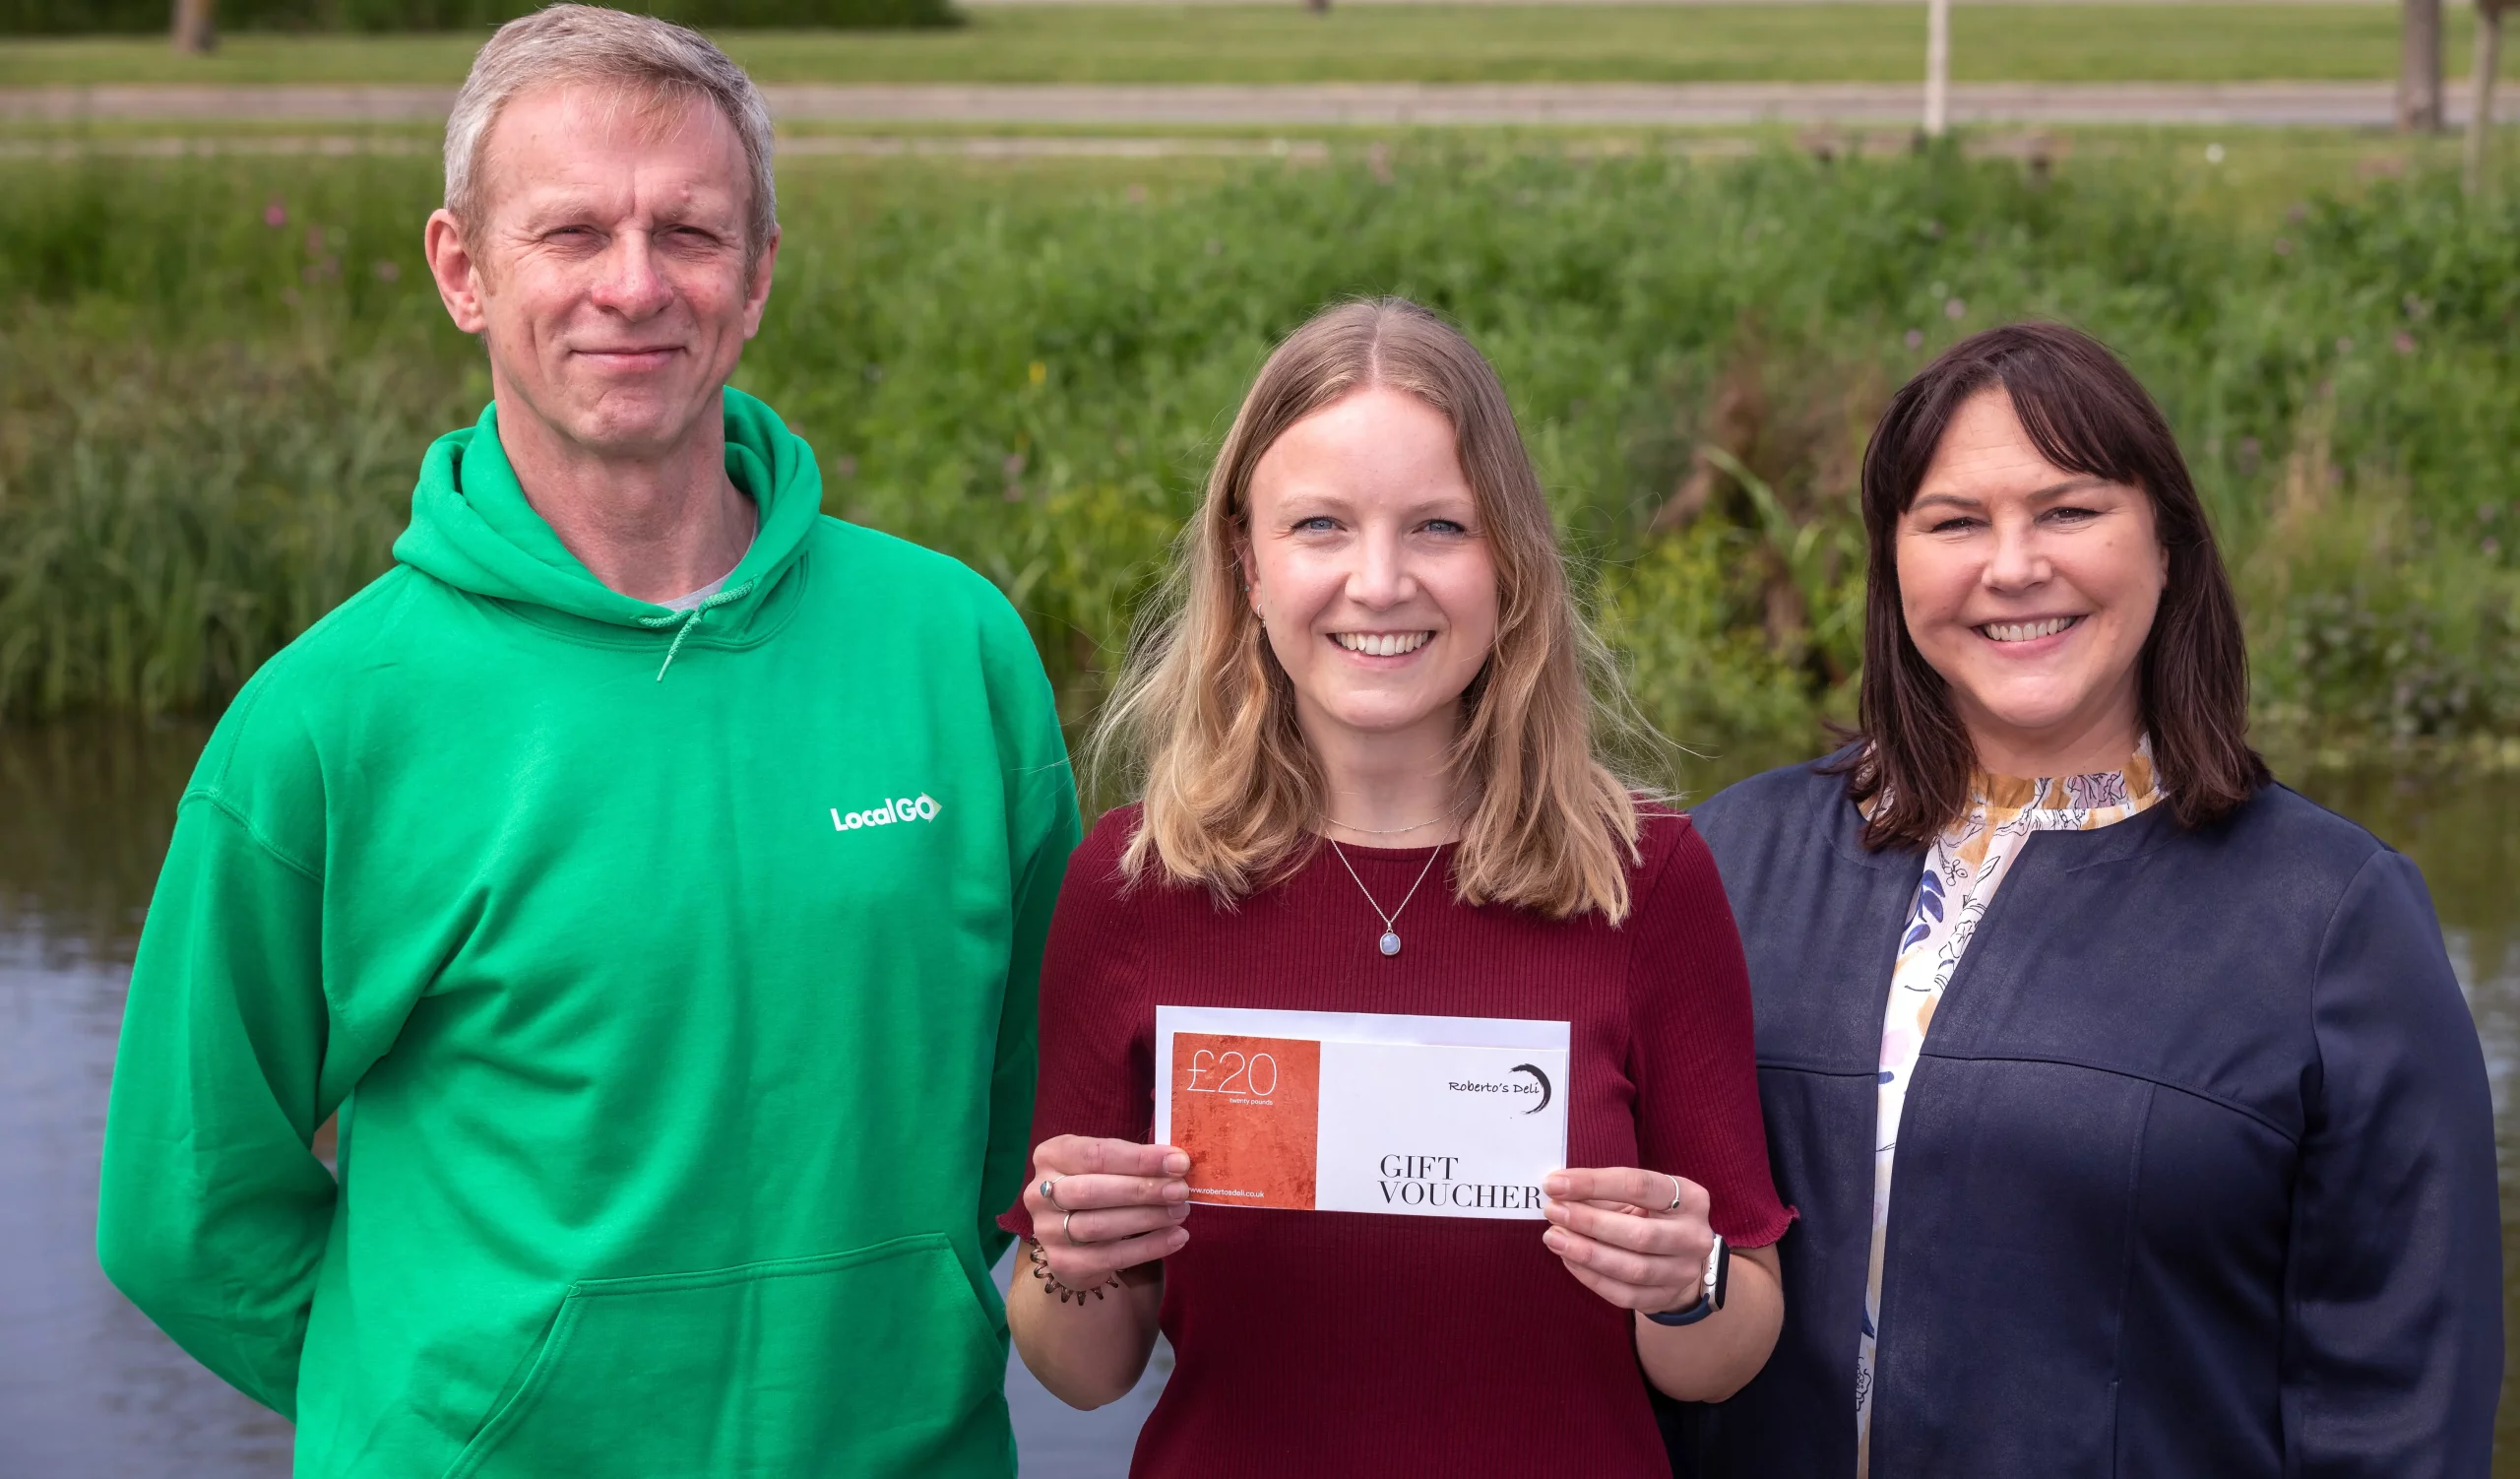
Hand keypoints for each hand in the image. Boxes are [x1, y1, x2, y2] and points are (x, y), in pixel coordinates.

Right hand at [1025, 1136, 1191, 1287]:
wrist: (1074, 1240)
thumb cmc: (1098, 1188)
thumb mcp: (1107, 1166)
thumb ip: (1133, 1163)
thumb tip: (1177, 1164)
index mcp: (1051, 1156)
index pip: (1096, 1154)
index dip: (1140, 1159)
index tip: (1178, 1162)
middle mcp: (1039, 1192)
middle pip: (1094, 1191)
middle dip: (1143, 1190)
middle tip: (1181, 1190)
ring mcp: (1047, 1230)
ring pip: (1100, 1225)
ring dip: (1147, 1219)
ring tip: (1180, 1212)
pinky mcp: (1062, 1262)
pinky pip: (1110, 1257)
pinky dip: (1148, 1248)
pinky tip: (1176, 1238)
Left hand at [1539, 1166, 1712, 1315]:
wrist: (1680, 1256)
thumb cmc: (1650, 1214)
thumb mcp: (1638, 1195)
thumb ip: (1603, 1192)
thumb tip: (1557, 1189)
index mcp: (1689, 1198)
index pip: (1639, 1186)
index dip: (1593, 1183)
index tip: (1555, 1184)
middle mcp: (1694, 1236)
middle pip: (1639, 1234)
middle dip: (1589, 1222)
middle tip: (1553, 1212)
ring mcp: (1684, 1271)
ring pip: (1633, 1269)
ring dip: (1587, 1253)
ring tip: (1554, 1238)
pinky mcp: (1667, 1297)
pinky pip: (1625, 1294)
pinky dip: (1592, 1278)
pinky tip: (1569, 1260)